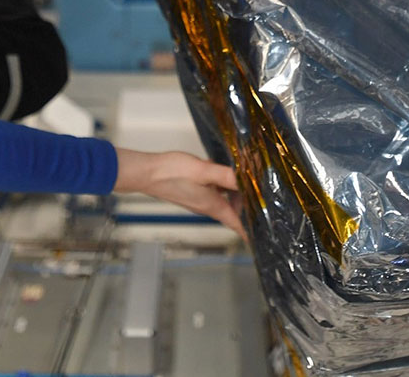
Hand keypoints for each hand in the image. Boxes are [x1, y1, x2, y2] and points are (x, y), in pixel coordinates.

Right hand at [114, 147, 244, 237]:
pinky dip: (220, 184)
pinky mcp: (192, 192)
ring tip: (238, 175)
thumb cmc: (172, 173)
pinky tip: (219, 170)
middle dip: (245, 202)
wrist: (147, 172)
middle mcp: (207, 206)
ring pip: (223, 199)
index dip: (251, 232)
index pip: (237, 224)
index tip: (262, 238)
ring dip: (233, 191)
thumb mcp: (204, 171)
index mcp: (213, 206)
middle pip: (233, 211)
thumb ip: (227, 175)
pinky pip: (213, 191)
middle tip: (255, 189)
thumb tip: (248, 178)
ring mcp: (199, 200)